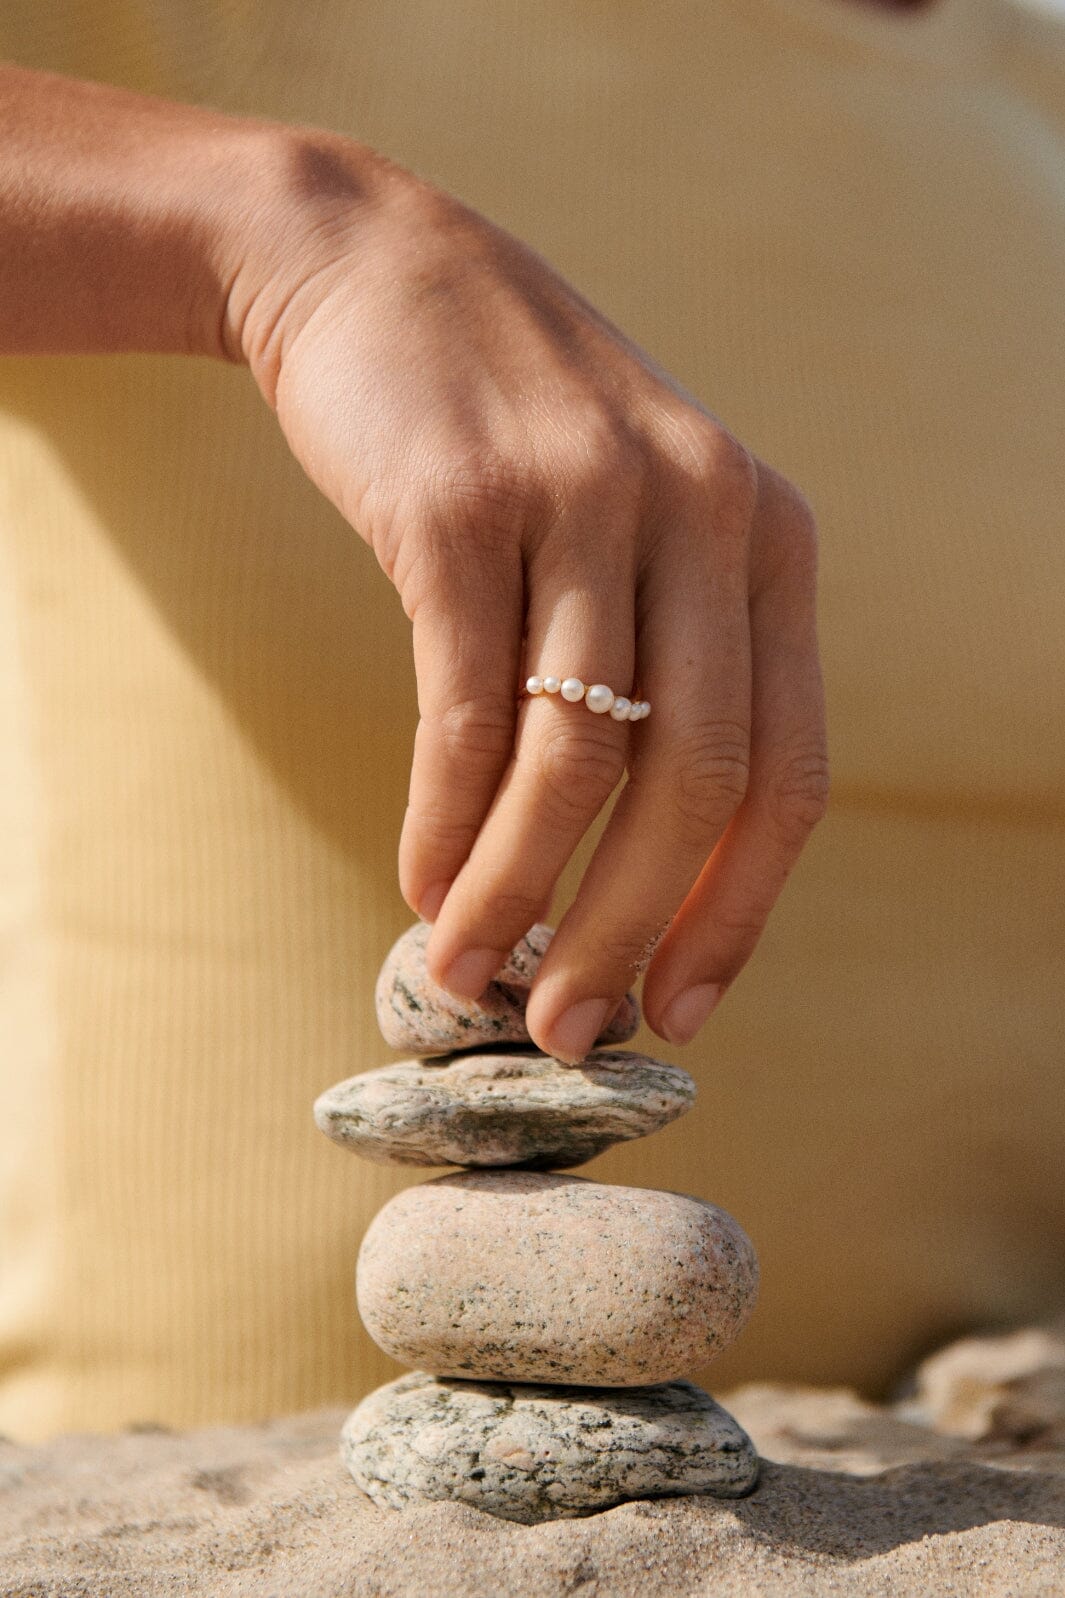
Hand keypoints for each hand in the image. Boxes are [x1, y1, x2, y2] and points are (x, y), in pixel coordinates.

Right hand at [228, 131, 828, 1063]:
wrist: (377, 273)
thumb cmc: (515, 441)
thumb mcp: (638, 526)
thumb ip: (662, 672)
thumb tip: (632, 890)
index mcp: (768, 539)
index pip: (791, 772)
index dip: (739, 915)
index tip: (679, 1015)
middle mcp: (700, 514)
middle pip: (694, 782)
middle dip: (628, 931)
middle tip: (565, 1027)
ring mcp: (582, 501)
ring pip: (574, 761)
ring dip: (517, 894)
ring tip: (467, 974)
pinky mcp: (460, 506)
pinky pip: (464, 711)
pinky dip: (444, 822)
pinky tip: (423, 885)